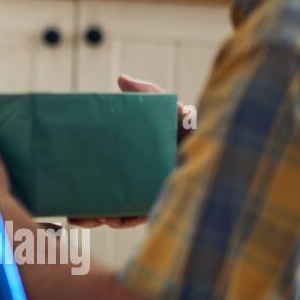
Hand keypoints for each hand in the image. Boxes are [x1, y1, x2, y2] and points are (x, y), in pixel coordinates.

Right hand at [62, 74, 189, 228]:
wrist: (231, 153)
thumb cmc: (203, 131)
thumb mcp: (174, 110)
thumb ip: (149, 95)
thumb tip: (121, 79)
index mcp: (145, 158)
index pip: (113, 164)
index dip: (92, 169)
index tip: (72, 168)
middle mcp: (148, 179)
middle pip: (112, 191)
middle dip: (88, 202)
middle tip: (69, 205)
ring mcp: (155, 195)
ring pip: (120, 210)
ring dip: (97, 215)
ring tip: (78, 216)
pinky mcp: (165, 208)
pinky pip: (139, 219)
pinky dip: (120, 220)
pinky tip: (106, 218)